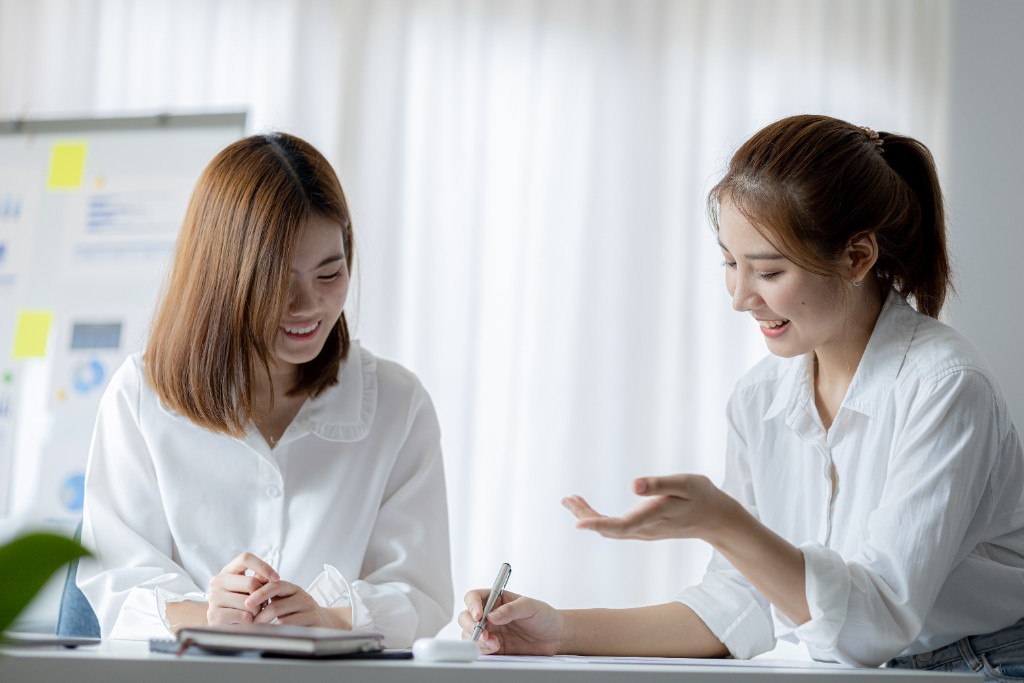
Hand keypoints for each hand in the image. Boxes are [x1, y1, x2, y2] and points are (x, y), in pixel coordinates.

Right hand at [208, 552, 279, 624]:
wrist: (222, 624)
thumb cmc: (239, 604)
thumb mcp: (247, 588)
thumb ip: (258, 580)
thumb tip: (268, 578)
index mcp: (227, 571)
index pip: (245, 558)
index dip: (263, 566)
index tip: (277, 578)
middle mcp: (217, 581)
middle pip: (251, 583)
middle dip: (262, 595)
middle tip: (263, 603)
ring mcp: (214, 598)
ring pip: (249, 603)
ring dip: (257, 610)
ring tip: (253, 614)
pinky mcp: (215, 615)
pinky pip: (244, 616)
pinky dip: (250, 621)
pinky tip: (246, 621)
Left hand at [245, 580, 350, 627]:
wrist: (324, 621)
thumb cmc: (298, 610)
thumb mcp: (285, 598)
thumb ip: (270, 590)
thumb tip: (255, 575)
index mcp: (293, 589)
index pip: (275, 586)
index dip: (260, 593)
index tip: (247, 603)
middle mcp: (302, 597)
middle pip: (276, 606)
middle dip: (259, 617)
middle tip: (250, 624)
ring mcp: (309, 610)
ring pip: (282, 620)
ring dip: (267, 627)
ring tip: (258, 631)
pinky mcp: (313, 623)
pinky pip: (292, 630)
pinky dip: (279, 633)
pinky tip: (273, 635)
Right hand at [457, 589, 563, 654]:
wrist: (554, 637)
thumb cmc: (544, 616)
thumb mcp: (530, 606)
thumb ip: (511, 609)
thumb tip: (492, 615)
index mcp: (496, 599)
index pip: (474, 597)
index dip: (472, 605)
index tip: (478, 615)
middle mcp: (489, 614)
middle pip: (466, 616)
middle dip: (470, 625)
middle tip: (483, 633)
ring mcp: (490, 631)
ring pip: (469, 634)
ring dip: (478, 640)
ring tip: (495, 643)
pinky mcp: (493, 646)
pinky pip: (479, 648)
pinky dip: (483, 649)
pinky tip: (496, 648)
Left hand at [563, 474, 740, 541]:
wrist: (717, 519)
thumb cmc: (702, 496)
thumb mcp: (685, 483)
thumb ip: (659, 485)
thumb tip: (633, 485)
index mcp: (653, 517)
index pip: (620, 526)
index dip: (597, 524)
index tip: (577, 522)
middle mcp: (645, 530)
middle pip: (609, 529)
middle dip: (585, 516)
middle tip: (566, 499)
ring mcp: (645, 532)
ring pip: (611, 530)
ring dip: (590, 517)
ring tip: (572, 500)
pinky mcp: (645, 530)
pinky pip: (617, 528)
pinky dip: (600, 519)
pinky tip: (592, 509)